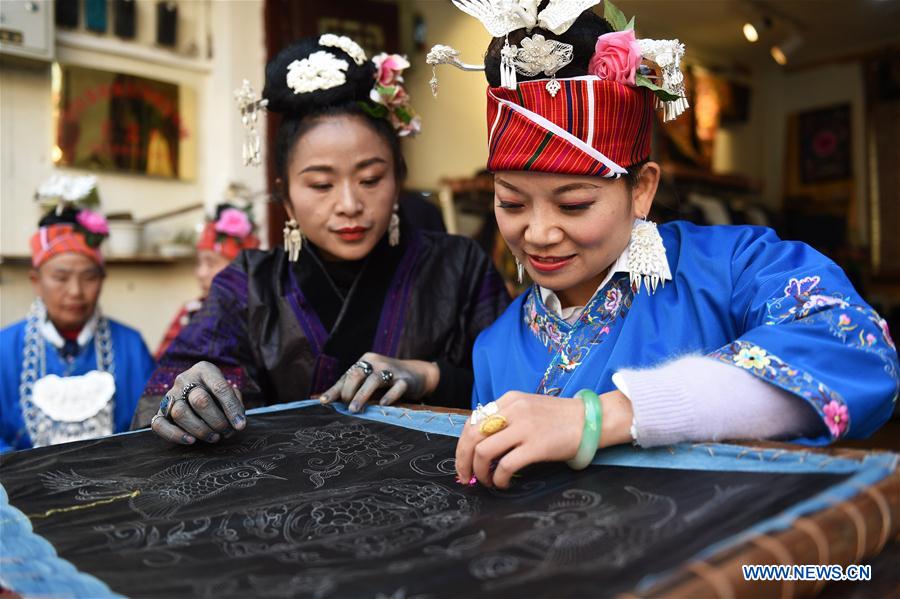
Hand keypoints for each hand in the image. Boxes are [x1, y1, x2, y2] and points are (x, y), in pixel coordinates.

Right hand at [150, 361, 245, 444]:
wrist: (199, 396)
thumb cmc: (220, 397)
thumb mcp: (232, 394)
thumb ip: (235, 405)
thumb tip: (236, 424)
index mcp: (204, 370)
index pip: (220, 388)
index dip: (232, 409)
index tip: (240, 426)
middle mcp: (184, 379)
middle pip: (199, 400)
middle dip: (217, 420)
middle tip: (226, 431)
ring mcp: (170, 395)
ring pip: (180, 413)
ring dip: (201, 430)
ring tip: (214, 437)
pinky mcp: (160, 411)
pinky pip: (158, 424)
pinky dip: (175, 435)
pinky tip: (191, 441)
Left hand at [320, 352, 439, 412]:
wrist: (417, 373)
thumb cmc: (387, 380)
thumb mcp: (369, 381)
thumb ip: (353, 389)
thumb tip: (328, 402)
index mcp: (366, 361)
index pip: (347, 376)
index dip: (335, 390)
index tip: (323, 402)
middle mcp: (377, 363)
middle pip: (358, 373)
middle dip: (348, 391)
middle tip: (345, 407)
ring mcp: (392, 370)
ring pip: (375, 380)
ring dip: (362, 395)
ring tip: (354, 410)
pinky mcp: (406, 380)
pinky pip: (397, 387)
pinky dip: (390, 395)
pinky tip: (383, 404)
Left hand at [454, 390, 632, 488]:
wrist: (591, 420)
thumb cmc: (560, 419)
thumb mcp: (529, 409)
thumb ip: (506, 420)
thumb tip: (482, 447)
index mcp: (509, 400)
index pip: (473, 421)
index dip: (463, 445)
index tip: (464, 461)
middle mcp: (513, 410)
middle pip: (472, 436)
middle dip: (463, 460)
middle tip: (466, 477)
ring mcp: (525, 427)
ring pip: (484, 451)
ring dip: (480, 471)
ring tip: (487, 481)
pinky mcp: (537, 446)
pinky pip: (506, 465)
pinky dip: (499, 478)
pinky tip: (504, 483)